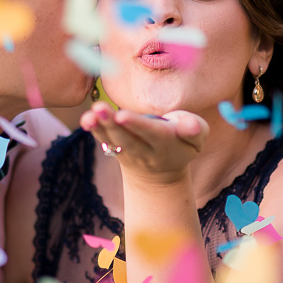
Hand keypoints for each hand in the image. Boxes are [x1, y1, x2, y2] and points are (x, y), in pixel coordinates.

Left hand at [80, 102, 208, 184]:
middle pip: (127, 139)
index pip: (151, 133)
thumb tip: (191, 125)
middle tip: (99, 109)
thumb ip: (195, 130)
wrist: (161, 174)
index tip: (122, 115)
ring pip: (113, 141)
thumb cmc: (181, 143)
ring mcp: (128, 152)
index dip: (137, 125)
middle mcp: (144, 151)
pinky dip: (95, 130)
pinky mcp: (115, 149)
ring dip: (100, 127)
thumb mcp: (196, 139)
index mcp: (166, 143)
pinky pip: (104, 140)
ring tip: (90, 114)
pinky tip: (86, 119)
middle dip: (112, 124)